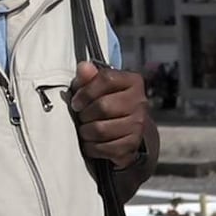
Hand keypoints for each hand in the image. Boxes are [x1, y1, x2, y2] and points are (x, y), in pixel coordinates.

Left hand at [66, 60, 152, 180]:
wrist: (128, 127)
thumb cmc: (107, 101)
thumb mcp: (96, 85)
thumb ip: (88, 76)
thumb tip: (84, 67)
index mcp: (133, 81)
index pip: (106, 79)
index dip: (85, 91)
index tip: (76, 102)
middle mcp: (140, 102)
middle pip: (103, 106)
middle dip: (85, 114)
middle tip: (81, 117)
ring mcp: (138, 125)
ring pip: (102, 129)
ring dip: (86, 132)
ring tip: (85, 130)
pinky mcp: (133, 145)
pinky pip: (106, 148)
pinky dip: (92, 147)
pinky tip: (91, 143)